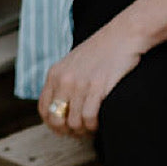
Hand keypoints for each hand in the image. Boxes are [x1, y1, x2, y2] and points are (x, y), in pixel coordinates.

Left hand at [37, 21, 145, 137]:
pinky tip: (99, 120)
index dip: (52, 124)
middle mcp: (64, 79)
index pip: (43, 109)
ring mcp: (80, 83)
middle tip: (80, 130)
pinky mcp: (97, 87)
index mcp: (55, 73)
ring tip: (91, 125)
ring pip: (74, 123)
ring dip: (84, 129)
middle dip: (68, 131)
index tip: (63, 129)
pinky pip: (89, 118)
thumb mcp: (73, 63)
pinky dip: (94, 125)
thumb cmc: (102, 49)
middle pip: (56, 120)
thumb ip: (64, 82)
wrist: (123, 34)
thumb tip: (60, 109)